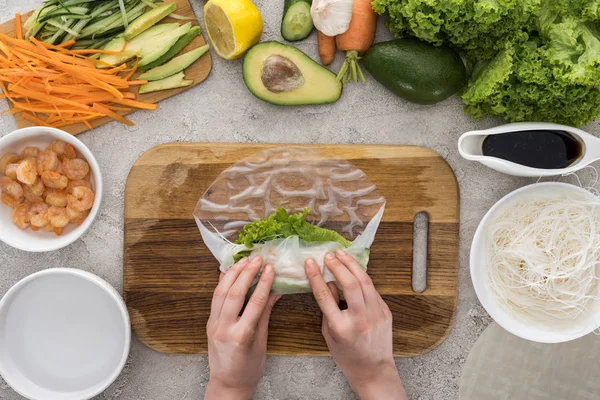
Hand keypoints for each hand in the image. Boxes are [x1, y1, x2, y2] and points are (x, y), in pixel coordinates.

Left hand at [205, 256, 279, 399]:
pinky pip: (215, 297)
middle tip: (258, 258)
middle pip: (235, 293)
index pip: (255, 303)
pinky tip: (229, 271)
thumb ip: (265, 314)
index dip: (264, 283)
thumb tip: (275, 291)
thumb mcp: (262, 341)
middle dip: (247, 272)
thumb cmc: (249, 368)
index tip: (270, 268)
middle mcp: (224, 328)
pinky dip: (222, 282)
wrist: (228, 384)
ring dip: (233, 273)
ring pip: (221, 292)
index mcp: (241, 335)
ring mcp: (213, 324)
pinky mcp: (209, 322)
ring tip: (244, 260)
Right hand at [305, 250, 406, 399]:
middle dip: (338, 265)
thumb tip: (327, 282)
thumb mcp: (328, 334)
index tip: (310, 262)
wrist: (373, 369)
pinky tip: (354, 269)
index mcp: (341, 327)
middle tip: (328, 255)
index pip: (325, 295)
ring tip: (341, 254)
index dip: (316, 276)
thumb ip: (327, 308)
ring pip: (365, 281)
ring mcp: (376, 314)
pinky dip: (362, 277)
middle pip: (349, 283)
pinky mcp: (385, 311)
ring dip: (352, 265)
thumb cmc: (347, 355)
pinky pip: (372, 289)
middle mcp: (360, 319)